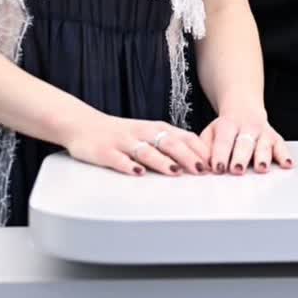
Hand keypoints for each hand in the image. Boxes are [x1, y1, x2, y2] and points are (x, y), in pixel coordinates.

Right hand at [64, 112, 210, 176]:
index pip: (184, 137)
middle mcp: (143, 133)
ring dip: (161, 161)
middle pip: (169, 143)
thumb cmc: (122, 133)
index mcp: (156, 128)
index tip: (214, 163)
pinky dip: (128, 165)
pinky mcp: (105, 152)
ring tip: (175, 171)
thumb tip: (199, 158)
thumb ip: (171, 144)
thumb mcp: (149, 134)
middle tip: (201, 170)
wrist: (84, 125)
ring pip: (146, 150)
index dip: (199, 150)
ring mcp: (124, 142)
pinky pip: (118, 159)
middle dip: (187, 156)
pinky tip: (137, 173)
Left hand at [199, 106, 294, 173]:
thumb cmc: (224, 128)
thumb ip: (204, 148)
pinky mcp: (275, 138)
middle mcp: (248, 127)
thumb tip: (201, 165)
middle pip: (245, 143)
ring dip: (263, 156)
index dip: (221, 154)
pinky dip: (285, 156)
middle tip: (237, 169)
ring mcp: (263, 132)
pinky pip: (282, 146)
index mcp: (228, 124)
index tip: (218, 168)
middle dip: (241, 156)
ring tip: (261, 168)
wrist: (243, 110)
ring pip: (264, 144)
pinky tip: (287, 164)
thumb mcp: (210, 132)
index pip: (224, 140)